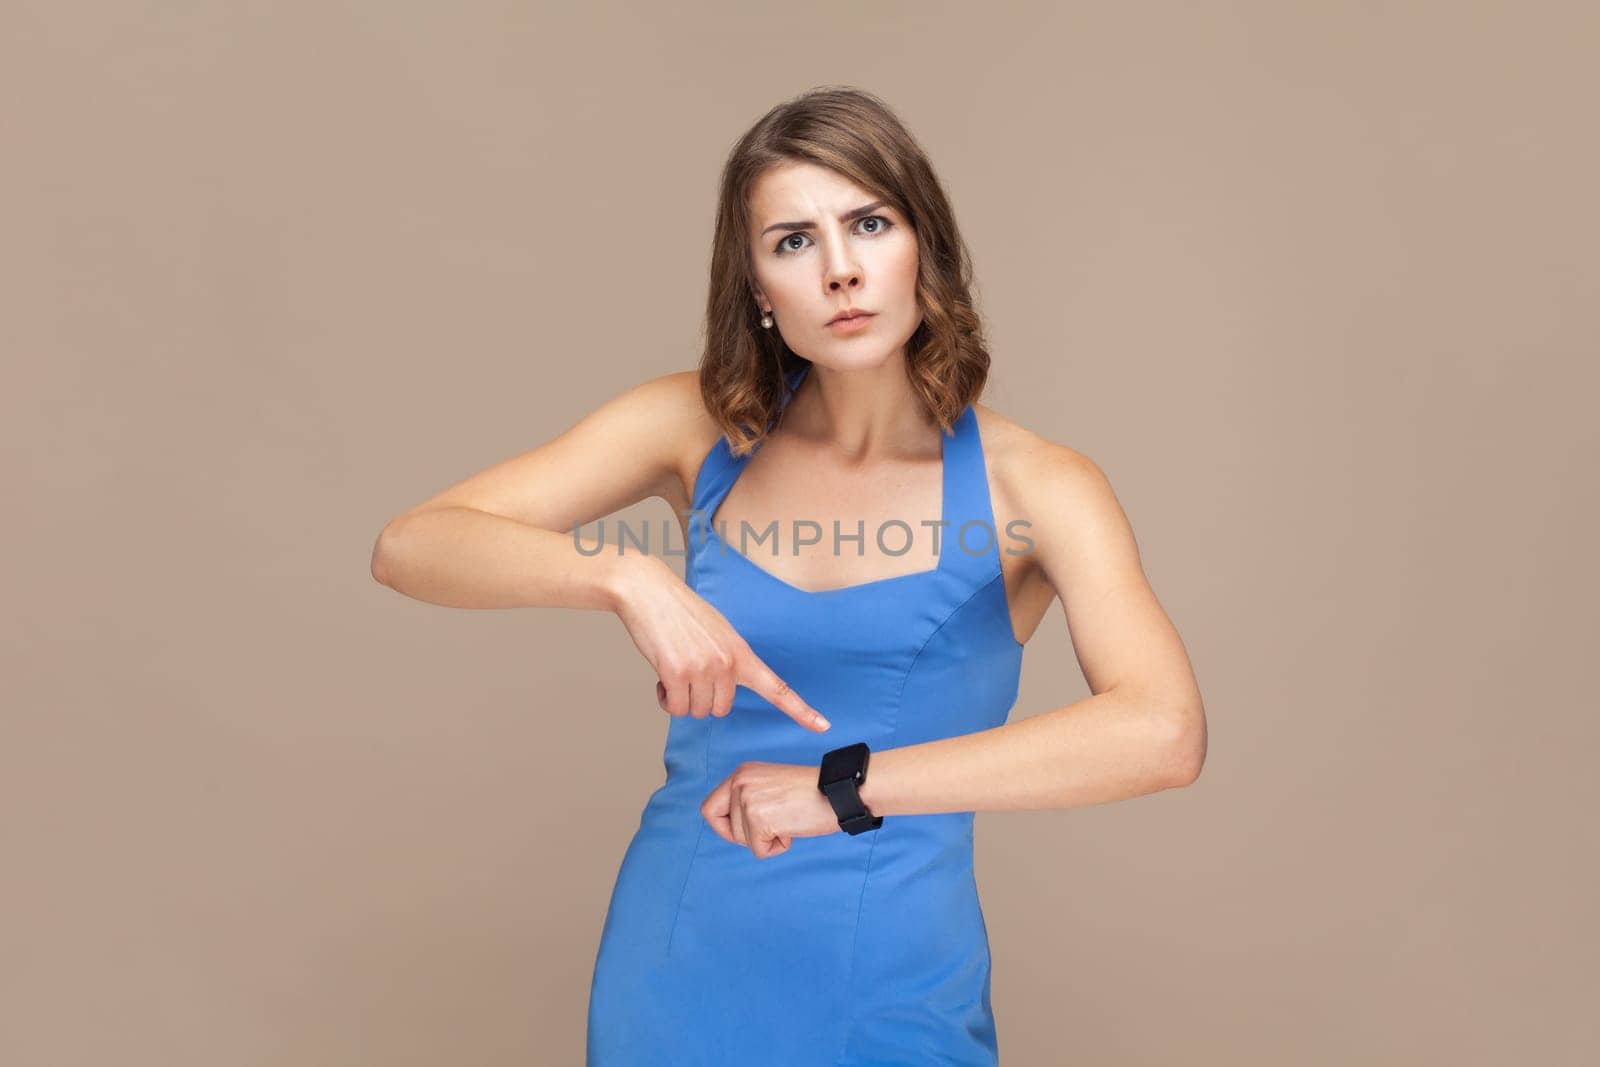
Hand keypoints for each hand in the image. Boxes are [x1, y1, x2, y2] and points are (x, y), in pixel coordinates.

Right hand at [610, 554, 830, 731]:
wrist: (649, 591)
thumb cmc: (679, 611)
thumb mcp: (718, 632)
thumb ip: (728, 659)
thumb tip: (722, 689)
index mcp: (742, 652)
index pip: (777, 688)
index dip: (801, 710)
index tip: (823, 726)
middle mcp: (728, 663)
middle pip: (720, 709)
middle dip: (701, 699)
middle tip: (688, 672)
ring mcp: (704, 668)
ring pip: (696, 711)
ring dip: (681, 698)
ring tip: (674, 667)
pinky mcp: (678, 673)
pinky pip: (675, 707)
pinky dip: (665, 699)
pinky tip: (662, 675)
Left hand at [700, 761, 840, 859]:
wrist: (839, 791)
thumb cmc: (812, 793)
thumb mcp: (770, 787)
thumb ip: (749, 799)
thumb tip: (730, 827)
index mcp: (742, 773)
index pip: (710, 808)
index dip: (725, 826)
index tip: (747, 831)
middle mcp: (740, 782)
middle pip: (721, 826)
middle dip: (744, 836)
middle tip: (770, 829)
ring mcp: (747, 799)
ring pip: (741, 840)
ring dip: (766, 839)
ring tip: (789, 821)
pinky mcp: (759, 818)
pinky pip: (758, 850)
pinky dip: (777, 847)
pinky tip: (792, 829)